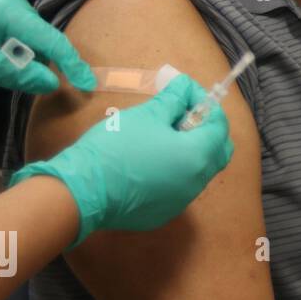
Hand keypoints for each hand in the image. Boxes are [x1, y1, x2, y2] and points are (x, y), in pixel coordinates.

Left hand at [0, 0, 95, 93]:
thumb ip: (20, 75)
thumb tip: (52, 84)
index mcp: (11, 11)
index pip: (52, 40)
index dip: (72, 65)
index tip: (88, 85)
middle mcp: (16, 1)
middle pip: (44, 38)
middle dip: (44, 62)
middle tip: (34, 82)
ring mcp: (10, 3)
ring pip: (34, 38)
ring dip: (29, 58)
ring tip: (1, 68)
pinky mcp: (4, 8)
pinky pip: (24, 34)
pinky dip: (20, 51)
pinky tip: (3, 60)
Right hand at [12, 74, 234, 245]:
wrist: (81, 190)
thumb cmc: (116, 146)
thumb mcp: (147, 115)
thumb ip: (173, 100)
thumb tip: (185, 86)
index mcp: (198, 156)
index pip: (219, 125)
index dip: (206, 105)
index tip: (187, 92)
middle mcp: (197, 182)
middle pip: (217, 151)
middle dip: (206, 129)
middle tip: (182, 113)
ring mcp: (182, 201)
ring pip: (200, 170)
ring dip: (191, 150)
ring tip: (164, 134)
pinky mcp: (164, 213)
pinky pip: (180, 187)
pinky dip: (175, 170)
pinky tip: (151, 160)